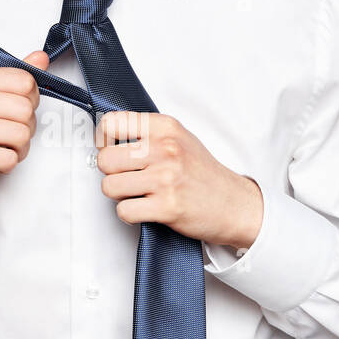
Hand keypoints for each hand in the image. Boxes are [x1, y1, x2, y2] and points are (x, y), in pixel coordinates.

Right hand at [0, 50, 48, 223]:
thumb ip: (11, 79)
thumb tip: (40, 58)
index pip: (25, 80)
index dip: (29, 100)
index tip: (13, 110)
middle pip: (26, 109)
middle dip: (25, 128)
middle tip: (7, 134)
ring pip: (22, 134)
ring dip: (18, 149)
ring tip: (0, 148)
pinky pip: (9, 158)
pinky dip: (7, 165)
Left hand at [95, 111, 262, 249]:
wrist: (234, 204)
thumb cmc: (203, 174)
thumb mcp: (179, 138)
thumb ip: (146, 133)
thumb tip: (106, 136)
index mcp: (165, 127)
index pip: (111, 124)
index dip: (103, 141)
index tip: (111, 150)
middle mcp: (165, 149)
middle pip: (104, 159)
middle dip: (111, 173)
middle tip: (127, 177)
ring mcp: (166, 178)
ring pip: (109, 186)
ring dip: (119, 195)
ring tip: (138, 194)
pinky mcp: (167, 206)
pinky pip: (124, 211)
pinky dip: (129, 214)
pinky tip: (144, 209)